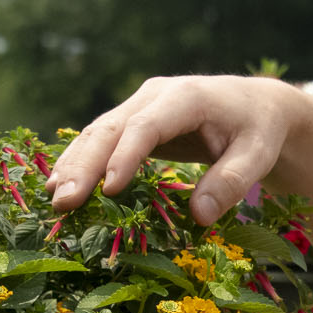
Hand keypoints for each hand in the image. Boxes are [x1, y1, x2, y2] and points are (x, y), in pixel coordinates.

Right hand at [48, 75, 297, 225]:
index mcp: (186, 97)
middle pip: (111, 129)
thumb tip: (199, 217)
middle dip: (84, 166)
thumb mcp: (257, 155)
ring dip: (73, 166)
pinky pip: (102, 141)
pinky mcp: (133, 122)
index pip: (147, 126)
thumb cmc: (259, 131)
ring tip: (52, 199)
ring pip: (98, 134)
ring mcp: (140, 106)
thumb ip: (232, 182)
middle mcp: (155, 96)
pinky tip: (61, 187)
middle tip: (63, 202)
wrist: (255, 106)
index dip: (125, 157)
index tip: (108, 189)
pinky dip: (80, 164)